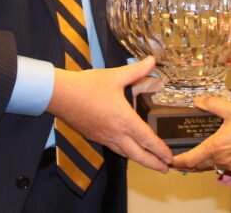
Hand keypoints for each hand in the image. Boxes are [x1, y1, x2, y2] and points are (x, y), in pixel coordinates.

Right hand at [47, 56, 171, 172]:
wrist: (60, 96)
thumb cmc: (88, 86)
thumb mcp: (115, 76)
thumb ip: (136, 70)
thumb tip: (152, 61)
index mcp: (124, 119)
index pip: (147, 139)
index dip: (160, 149)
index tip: (169, 158)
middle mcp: (115, 133)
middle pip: (138, 154)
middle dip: (153, 163)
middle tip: (166, 168)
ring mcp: (104, 137)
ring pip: (125, 154)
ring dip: (140, 160)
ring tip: (151, 163)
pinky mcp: (94, 137)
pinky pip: (114, 148)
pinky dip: (125, 152)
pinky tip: (127, 150)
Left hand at [171, 95, 230, 175]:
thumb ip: (213, 104)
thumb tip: (198, 101)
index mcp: (216, 147)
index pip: (190, 160)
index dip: (178, 161)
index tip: (171, 160)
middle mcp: (222, 160)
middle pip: (199, 166)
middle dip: (189, 163)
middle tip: (181, 158)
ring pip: (213, 167)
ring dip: (205, 162)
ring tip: (200, 154)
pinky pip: (226, 168)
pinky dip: (220, 162)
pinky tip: (223, 153)